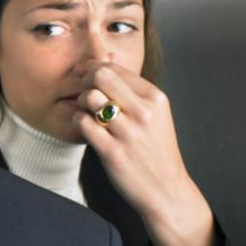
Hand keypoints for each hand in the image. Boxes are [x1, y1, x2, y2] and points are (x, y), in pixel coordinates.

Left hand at [73, 59, 216, 245]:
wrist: (166, 190)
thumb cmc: (155, 149)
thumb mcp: (154, 113)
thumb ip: (132, 87)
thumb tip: (109, 56)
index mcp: (155, 98)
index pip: (114, 68)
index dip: (92, 67)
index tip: (82, 72)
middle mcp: (144, 112)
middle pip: (100, 77)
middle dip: (85, 80)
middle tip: (81, 90)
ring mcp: (128, 132)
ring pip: (90, 98)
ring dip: (81, 102)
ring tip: (87, 112)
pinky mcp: (113, 152)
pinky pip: (83, 123)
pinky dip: (78, 122)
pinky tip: (85, 127)